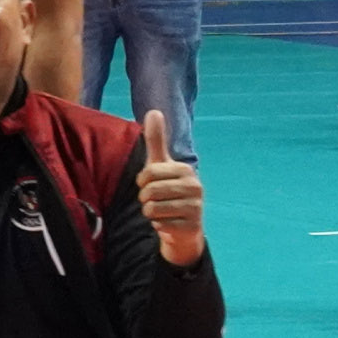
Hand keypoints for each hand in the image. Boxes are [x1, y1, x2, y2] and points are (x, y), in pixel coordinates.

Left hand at [137, 108, 202, 265]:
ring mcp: (196, 207)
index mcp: (185, 170)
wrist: (183, 226)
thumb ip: (156, 140)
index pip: (147, 174)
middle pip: (148, 192)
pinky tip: (169, 222)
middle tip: (158, 200)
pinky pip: (159, 224)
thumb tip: (154, 111)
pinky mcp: (192, 226)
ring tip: (162, 211)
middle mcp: (195, 186)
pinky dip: (158, 225)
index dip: (142, 182)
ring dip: (150, 212)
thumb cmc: (168, 190)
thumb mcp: (160, 165)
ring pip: (151, 209)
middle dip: (145, 199)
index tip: (151, 184)